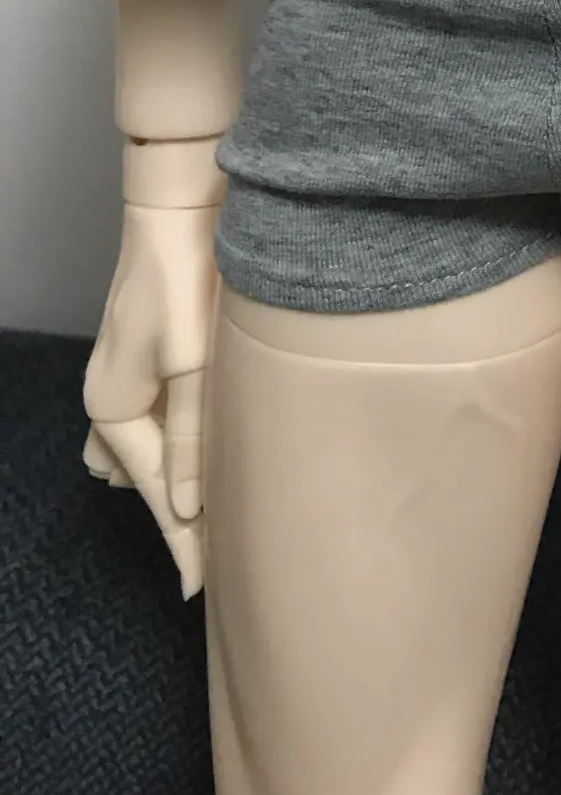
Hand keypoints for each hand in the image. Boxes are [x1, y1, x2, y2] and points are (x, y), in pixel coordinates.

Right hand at [83, 142, 225, 602]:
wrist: (179, 205)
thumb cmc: (189, 279)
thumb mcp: (195, 362)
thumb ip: (194, 434)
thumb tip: (190, 506)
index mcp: (115, 406)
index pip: (157, 492)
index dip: (183, 540)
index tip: (203, 589)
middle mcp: (110, 397)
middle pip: (144, 477)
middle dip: (177, 513)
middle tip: (217, 554)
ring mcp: (124, 375)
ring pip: (139, 451)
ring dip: (172, 478)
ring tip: (212, 513)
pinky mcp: (147, 355)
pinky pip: (148, 421)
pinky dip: (171, 444)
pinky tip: (201, 450)